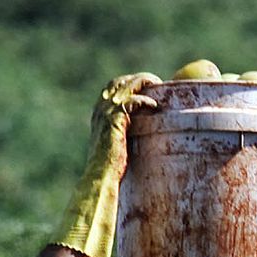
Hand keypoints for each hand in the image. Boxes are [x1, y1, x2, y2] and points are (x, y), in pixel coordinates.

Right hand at [52, 72, 161, 256]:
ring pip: (126, 86)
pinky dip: (144, 101)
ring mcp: (105, 114)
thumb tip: (141, 140)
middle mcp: (99, 111)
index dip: (128, 82)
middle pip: (118, 82)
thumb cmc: (109, 170)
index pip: (111, 88)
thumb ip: (123, 138)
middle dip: (137, 78)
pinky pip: (132, 102)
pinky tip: (154, 106)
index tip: (145, 85)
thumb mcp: (116, 148)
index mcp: (98, 115)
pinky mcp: (115, 122)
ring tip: (158, 85)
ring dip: (143, 82)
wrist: (99, 178)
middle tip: (155, 81)